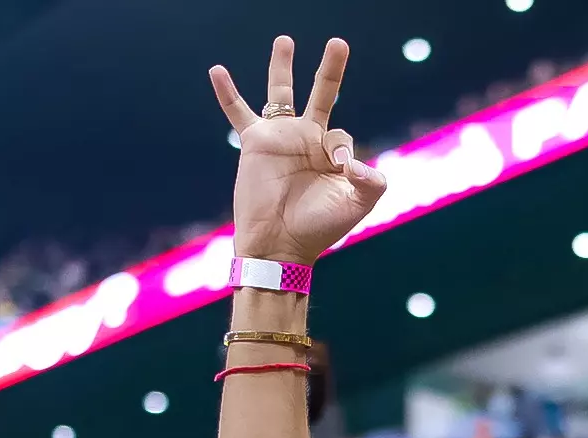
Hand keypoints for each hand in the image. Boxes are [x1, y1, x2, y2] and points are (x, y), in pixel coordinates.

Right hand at [210, 37, 387, 264]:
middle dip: (330, 69)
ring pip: (281, 95)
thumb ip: (370, 180)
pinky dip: (227, 93)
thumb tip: (353, 159)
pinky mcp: (255, 143)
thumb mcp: (356, 205)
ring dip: (281, 67)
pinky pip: (238, 113)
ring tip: (284, 42)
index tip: (338, 168)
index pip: (342, 134)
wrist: (280, 245)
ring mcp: (280, 139)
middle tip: (338, 42)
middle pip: (321, 94)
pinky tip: (217, 71)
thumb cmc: (319, 229)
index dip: (341, 149)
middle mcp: (307, 141)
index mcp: (331, 154)